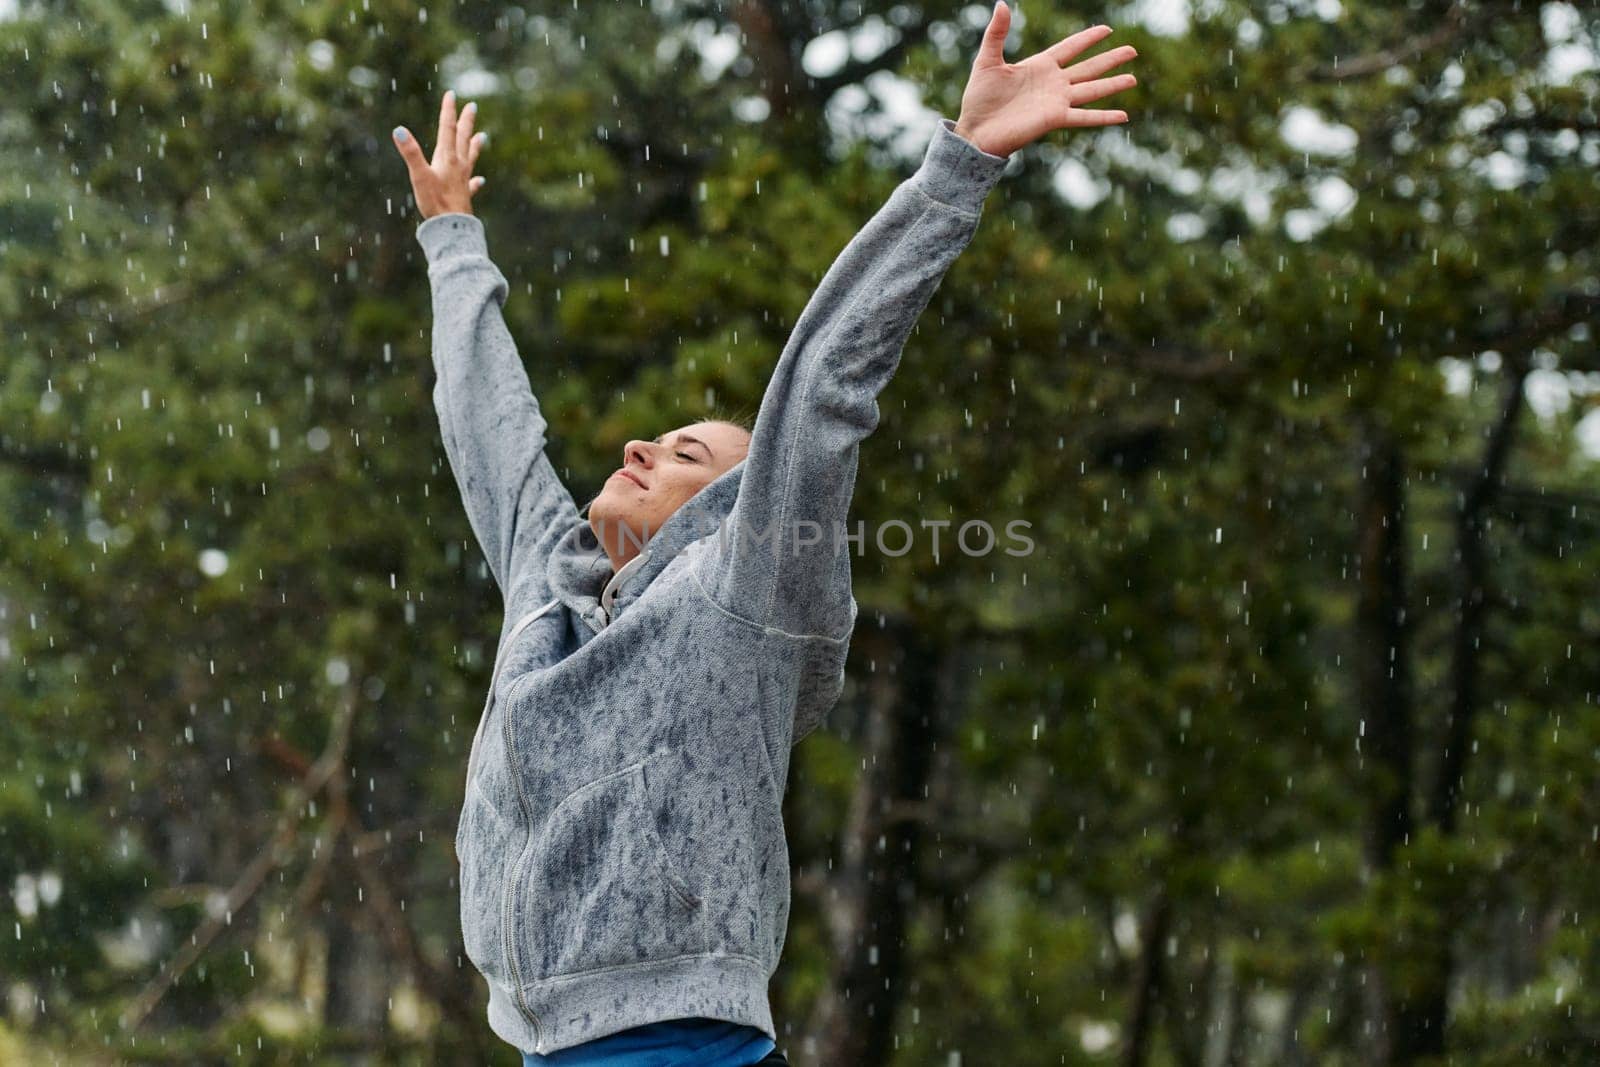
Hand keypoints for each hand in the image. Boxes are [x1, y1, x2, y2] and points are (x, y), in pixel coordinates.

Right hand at [392, 90, 487, 219]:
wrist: (452, 228)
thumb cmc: (435, 203)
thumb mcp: (419, 175)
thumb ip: (410, 153)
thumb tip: (398, 130)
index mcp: (447, 158)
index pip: (447, 129)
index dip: (448, 111)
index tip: (452, 95)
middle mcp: (458, 166)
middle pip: (462, 139)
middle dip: (465, 122)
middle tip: (472, 107)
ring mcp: (463, 181)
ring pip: (470, 158)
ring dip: (474, 146)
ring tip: (482, 136)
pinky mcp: (463, 196)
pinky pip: (471, 185)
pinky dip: (475, 181)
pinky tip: (480, 181)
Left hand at [953, 2, 1137, 157]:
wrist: (975, 130)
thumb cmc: (979, 99)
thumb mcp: (987, 60)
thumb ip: (997, 33)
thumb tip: (1002, 4)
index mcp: (1039, 66)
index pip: (1070, 48)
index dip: (1087, 38)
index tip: (1106, 29)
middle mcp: (1053, 83)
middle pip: (1088, 67)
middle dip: (1110, 59)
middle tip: (1132, 50)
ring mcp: (1056, 101)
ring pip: (1092, 89)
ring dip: (1113, 84)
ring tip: (1133, 79)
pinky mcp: (1055, 118)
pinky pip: (1084, 116)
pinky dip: (1104, 116)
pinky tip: (1123, 116)